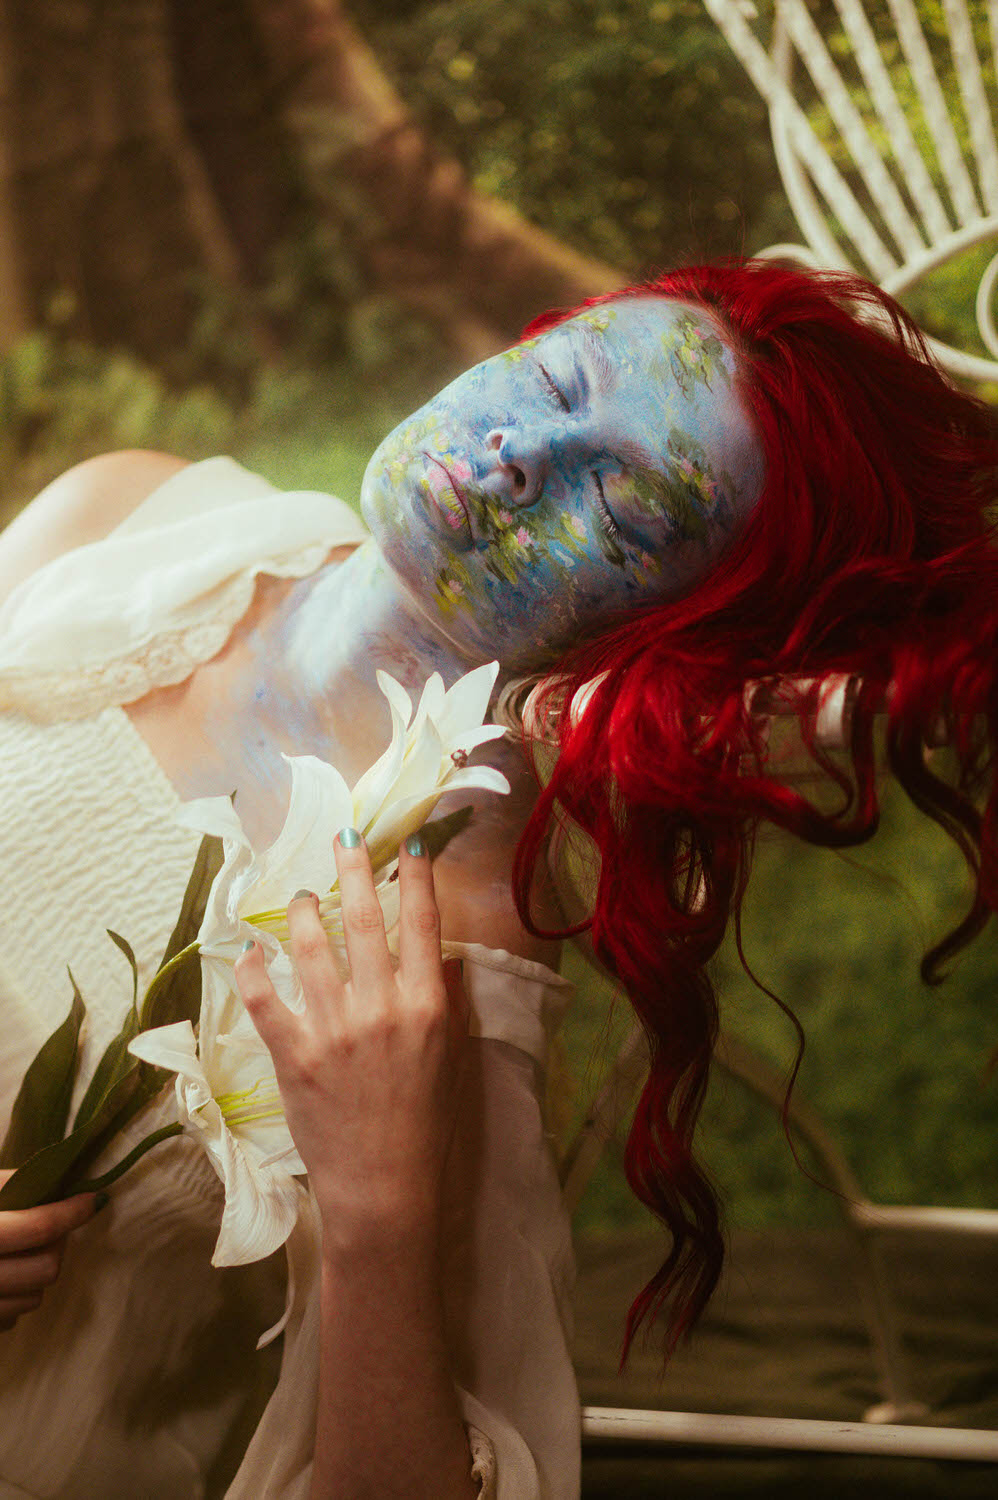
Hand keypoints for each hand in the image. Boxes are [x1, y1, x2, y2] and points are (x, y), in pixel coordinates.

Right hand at [0, 1173, 96, 1330]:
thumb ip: (8, 1185)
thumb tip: (55, 1180)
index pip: (38, 1229)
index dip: (71, 1213)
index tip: (94, 1199)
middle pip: (47, 1267)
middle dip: (56, 1245)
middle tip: (49, 1227)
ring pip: (34, 1297)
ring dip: (36, 1274)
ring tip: (20, 1252)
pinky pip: (12, 1318)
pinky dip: (15, 1298)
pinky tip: (2, 1279)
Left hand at [233, 833, 467, 1249]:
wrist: (387, 1190)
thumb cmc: (427, 1125)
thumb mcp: (454, 1059)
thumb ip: (449, 1001)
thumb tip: (444, 953)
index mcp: (427, 1007)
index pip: (424, 924)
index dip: (417, 878)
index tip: (410, 844)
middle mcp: (382, 1008)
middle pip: (364, 920)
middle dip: (354, 869)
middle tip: (347, 836)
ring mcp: (334, 1031)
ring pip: (310, 948)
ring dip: (301, 911)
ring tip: (300, 895)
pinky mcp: (293, 1056)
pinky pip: (265, 999)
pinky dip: (253, 969)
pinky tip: (249, 950)